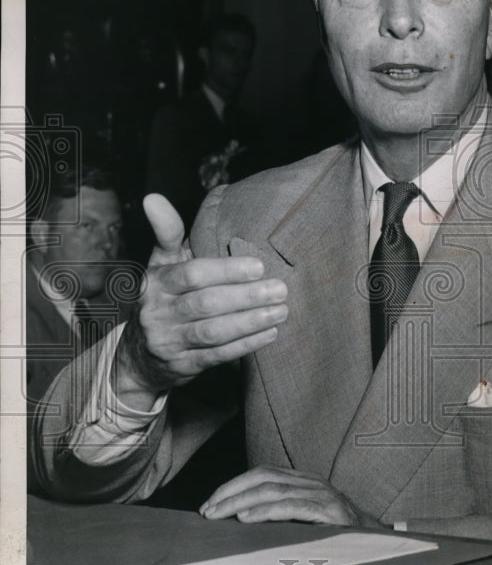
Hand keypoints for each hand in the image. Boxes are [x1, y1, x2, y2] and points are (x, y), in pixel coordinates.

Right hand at [117, 194, 287, 404]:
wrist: (137, 357)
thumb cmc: (161, 299)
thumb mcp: (159, 265)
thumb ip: (166, 232)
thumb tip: (153, 197)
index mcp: (155, 282)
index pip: (192, 274)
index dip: (226, 270)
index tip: (258, 266)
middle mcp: (157, 312)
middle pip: (206, 303)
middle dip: (246, 296)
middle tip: (280, 289)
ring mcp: (168, 342)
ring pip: (213, 331)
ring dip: (251, 321)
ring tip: (281, 311)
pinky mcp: (182, 367)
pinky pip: (218, 356)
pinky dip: (246, 345)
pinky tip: (270, 333)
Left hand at [199, 466, 381, 527]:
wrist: (381, 546)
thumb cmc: (339, 540)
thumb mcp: (308, 523)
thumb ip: (283, 516)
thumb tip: (240, 521)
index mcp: (306, 482)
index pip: (262, 473)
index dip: (233, 486)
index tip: (211, 503)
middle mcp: (313, 483)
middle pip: (263, 478)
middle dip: (230, 493)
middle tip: (208, 511)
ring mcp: (323, 495)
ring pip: (273, 490)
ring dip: (240, 502)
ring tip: (220, 515)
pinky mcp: (330, 512)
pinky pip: (292, 506)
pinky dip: (266, 511)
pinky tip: (247, 518)